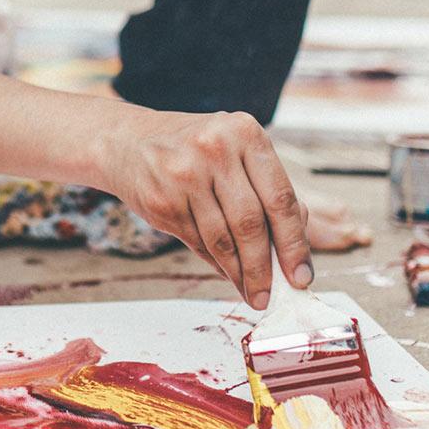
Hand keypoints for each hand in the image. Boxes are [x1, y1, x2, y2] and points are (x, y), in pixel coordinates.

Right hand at [97, 110, 313, 309]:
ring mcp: (184, 174)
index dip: (295, 243)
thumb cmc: (194, 151)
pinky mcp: (161, 200)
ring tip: (251, 291)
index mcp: (246, 133)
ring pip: (222, 239)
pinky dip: (215, 263)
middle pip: (251, 223)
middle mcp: (215, 149)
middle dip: (265, 268)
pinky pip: (197, 243)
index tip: (302, 275)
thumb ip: (267, 191)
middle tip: (271, 295)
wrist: (127, 142)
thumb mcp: (236, 153)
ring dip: (240, 273)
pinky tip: (226, 271)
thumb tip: (294, 251)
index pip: (281, 198)